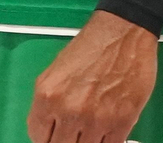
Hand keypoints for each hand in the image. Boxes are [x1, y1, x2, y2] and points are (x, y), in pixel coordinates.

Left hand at [26, 11, 156, 142]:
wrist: (124, 31)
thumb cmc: (92, 48)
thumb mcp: (55, 73)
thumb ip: (48, 105)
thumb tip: (50, 130)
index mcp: (48, 97)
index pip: (38, 138)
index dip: (49, 138)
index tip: (57, 135)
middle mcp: (69, 110)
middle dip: (68, 139)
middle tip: (75, 132)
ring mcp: (96, 118)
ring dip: (88, 140)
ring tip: (93, 129)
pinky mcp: (122, 120)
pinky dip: (108, 141)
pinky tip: (108, 130)